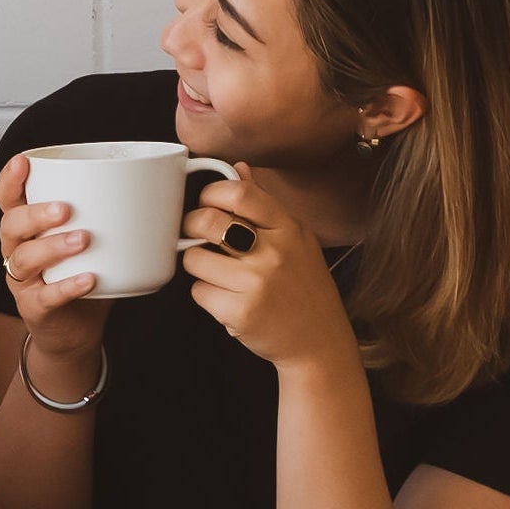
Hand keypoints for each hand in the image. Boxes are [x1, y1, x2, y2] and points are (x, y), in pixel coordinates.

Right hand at [0, 153, 108, 388]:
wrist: (75, 332)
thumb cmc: (84, 276)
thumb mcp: (91, 242)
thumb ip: (109, 216)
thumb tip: (160, 186)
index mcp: (27, 229)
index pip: (7, 200)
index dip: (9, 181)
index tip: (23, 162)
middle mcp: (17, 252)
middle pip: (11, 226)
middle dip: (35, 214)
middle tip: (66, 209)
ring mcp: (23, 282)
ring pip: (25, 259)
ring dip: (53, 247)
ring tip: (83, 240)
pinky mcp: (35, 309)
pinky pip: (46, 296)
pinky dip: (67, 286)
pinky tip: (89, 279)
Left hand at [178, 168, 358, 372]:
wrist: (318, 341)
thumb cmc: (303, 287)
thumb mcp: (296, 239)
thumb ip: (264, 205)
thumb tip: (238, 168)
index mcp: (288, 228)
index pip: (239, 193)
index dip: (211, 194)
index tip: (207, 203)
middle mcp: (274, 252)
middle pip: (207, 221)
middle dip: (191, 225)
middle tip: (195, 234)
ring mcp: (257, 283)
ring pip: (195, 258)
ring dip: (197, 265)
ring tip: (218, 273)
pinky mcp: (240, 312)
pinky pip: (198, 291)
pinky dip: (205, 294)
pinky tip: (226, 297)